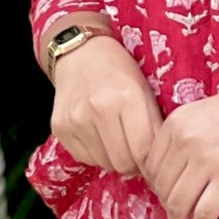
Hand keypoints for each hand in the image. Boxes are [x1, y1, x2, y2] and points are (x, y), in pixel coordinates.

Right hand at [50, 34, 162, 176]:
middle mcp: (98, 109)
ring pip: (104, 164)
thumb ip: (155, 126)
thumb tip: (158, 163)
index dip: (151, 162)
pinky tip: (98, 136)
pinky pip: (84, 158)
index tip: (153, 160)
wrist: (80, 54)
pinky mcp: (60, 128)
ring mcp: (75, 120)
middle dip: (133, 163)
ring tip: (117, 140)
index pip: (143, 152)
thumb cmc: (120, 71)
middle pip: (122, 163)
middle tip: (135, 152)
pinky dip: (95, 154)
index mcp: (126, 97)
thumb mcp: (145, 91)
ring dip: (114, 158)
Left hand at [141, 78, 218, 218]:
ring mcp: (206, 160)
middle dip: (167, 209)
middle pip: (163, 187)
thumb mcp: (203, 113)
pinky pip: (205, 211)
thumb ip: (183, 137)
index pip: (151, 166)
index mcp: (176, 123)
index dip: (156, 188)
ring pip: (179, 203)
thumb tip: (173, 174)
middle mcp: (185, 140)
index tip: (166, 198)